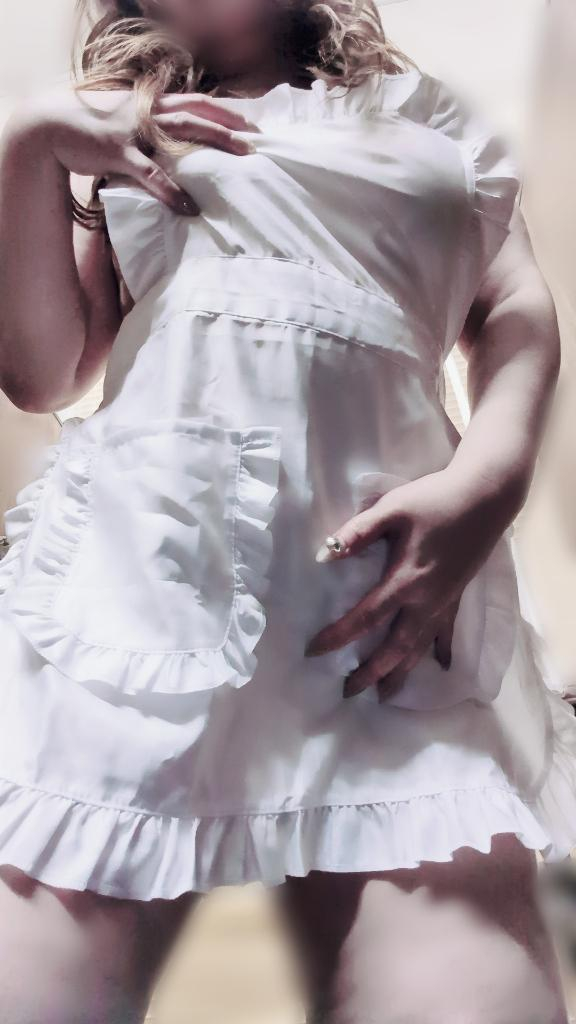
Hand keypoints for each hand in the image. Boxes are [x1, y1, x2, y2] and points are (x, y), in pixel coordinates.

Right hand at [11, 85, 260, 215]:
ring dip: (213, 147)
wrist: (53, 125)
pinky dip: (172, 192)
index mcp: (152, 104)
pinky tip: (189, 208)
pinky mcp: (119, 153)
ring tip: (240, 165)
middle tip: (256, 146)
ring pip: (181, 136)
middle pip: (197, 116)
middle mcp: (148, 113)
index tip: (252, 126)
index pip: (196, 101)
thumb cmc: (95, 127)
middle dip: (229, 130)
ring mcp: (135, 131)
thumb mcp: (128, 120)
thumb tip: (178, 147)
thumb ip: (153, 128)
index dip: (225, 111)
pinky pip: (151, 174)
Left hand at [305, 467, 515, 701]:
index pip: (366, 617)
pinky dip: (443, 650)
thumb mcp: (392, 509)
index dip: (338, 636)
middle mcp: (426, 599)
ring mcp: (445, 600)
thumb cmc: (435, 500)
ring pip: (421, 647)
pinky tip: (443, 666)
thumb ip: (357, 533)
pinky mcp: (458, 594)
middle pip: (395, 646)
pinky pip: (447, 631)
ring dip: (402, 672)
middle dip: (371, 672)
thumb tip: (324, 556)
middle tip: (348, 691)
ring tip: (385, 695)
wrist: (486, 496)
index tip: (314, 651)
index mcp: (405, 580)